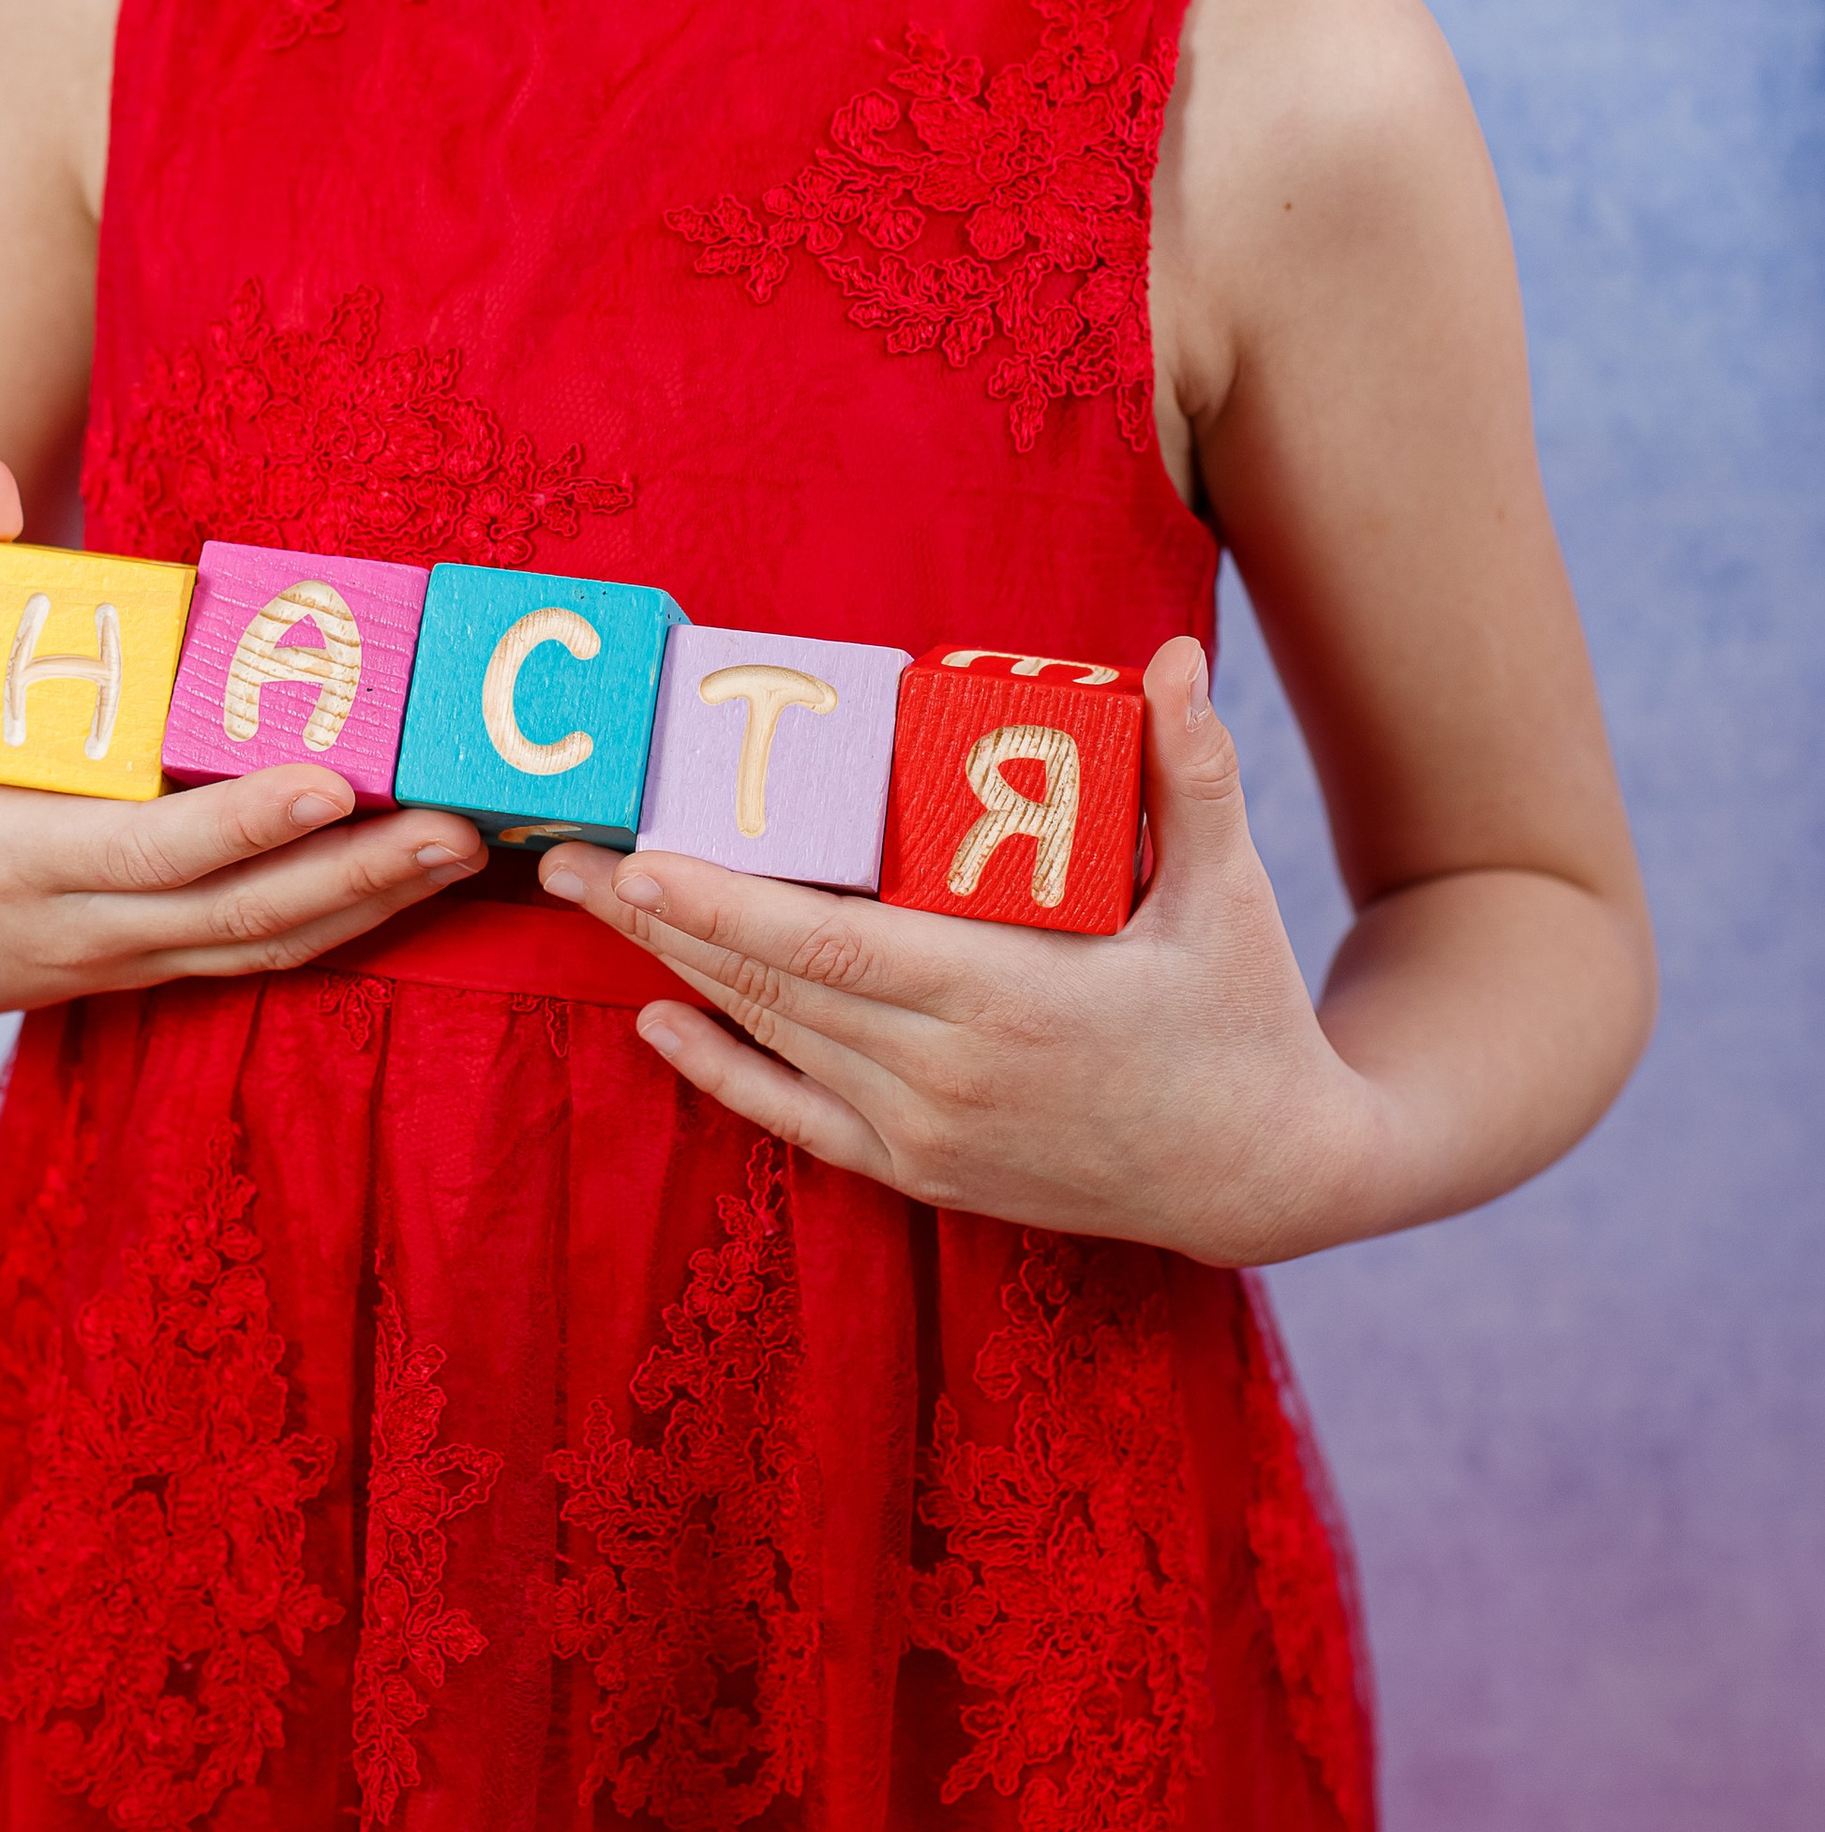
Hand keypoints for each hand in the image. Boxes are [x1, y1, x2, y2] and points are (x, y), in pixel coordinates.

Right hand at [0, 462, 487, 1023]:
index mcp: (20, 860)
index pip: (152, 849)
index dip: (243, 822)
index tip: (327, 778)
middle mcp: (83, 926)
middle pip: (239, 912)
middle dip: (354, 871)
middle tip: (457, 823)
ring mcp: (122, 959)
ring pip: (262, 946)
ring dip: (371, 903)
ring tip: (464, 847)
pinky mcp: (149, 971)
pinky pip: (255, 956)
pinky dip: (337, 927)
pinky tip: (410, 886)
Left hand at [538, 639, 1377, 1264]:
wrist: (1271, 1172)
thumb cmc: (1244, 1012)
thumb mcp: (1229, 893)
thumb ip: (1190, 773)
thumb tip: (1171, 657)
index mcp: (1008, 999)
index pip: (827, 946)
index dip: (723, 904)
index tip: (640, 856)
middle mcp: (949, 1074)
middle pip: (769, 986)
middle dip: (659, 919)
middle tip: (560, 858)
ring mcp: (932, 1134)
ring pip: (774, 1041)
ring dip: (678, 971)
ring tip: (599, 904)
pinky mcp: (929, 1174)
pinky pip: (800, 1121)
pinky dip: (723, 1073)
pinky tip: (659, 1022)